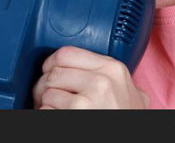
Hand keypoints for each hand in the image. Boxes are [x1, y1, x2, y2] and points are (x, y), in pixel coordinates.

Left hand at [32, 46, 149, 108]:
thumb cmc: (127, 120)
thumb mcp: (130, 94)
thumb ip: (113, 77)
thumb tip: (89, 69)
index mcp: (113, 69)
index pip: (67, 53)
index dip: (53, 64)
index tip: (51, 72)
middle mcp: (101, 82)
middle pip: (54, 73)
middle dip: (46, 86)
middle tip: (49, 96)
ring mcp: (86, 101)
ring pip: (47, 92)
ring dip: (46, 103)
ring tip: (56, 109)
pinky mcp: (73, 117)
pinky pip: (44, 110)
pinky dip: (46, 114)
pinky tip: (59, 118)